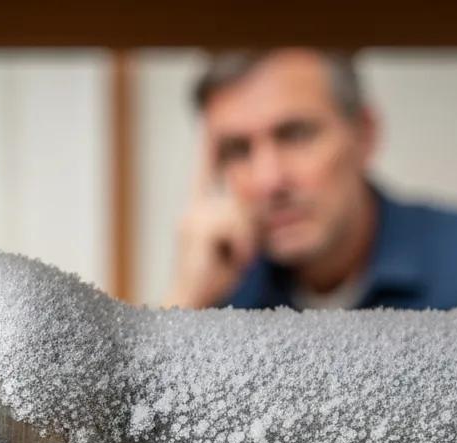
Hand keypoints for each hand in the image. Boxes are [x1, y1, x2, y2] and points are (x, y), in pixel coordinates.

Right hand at [166, 138, 256, 308]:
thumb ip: (250, 217)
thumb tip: (267, 186)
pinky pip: (235, 227)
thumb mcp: (240, 243)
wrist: (190, 304)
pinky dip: (240, 247)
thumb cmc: (214, 278)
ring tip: (233, 261)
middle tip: (238, 255)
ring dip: (247, 240)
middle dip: (252, 222)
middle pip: (241, 195)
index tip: (208, 124)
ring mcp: (193, 217)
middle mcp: (194, 209)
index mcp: (199, 211)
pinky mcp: (196, 229)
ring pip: (241, 212)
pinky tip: (228, 262)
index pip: (203, 173)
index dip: (206, 148)